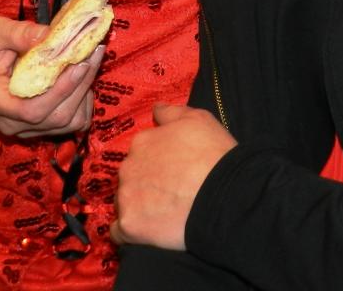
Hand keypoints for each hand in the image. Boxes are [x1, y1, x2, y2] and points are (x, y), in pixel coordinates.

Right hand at [0, 16, 101, 137]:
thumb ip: (19, 33)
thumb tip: (50, 36)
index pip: (32, 110)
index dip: (60, 90)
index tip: (79, 63)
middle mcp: (10, 123)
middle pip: (56, 117)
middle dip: (81, 84)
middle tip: (95, 51)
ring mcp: (25, 129)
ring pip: (68, 123)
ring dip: (85, 92)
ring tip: (90, 60)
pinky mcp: (40, 127)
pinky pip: (71, 122)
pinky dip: (83, 101)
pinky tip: (81, 77)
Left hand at [111, 104, 235, 249]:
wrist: (223, 195)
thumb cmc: (213, 154)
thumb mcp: (199, 119)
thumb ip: (172, 112)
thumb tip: (155, 109)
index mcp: (142, 141)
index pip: (140, 152)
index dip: (156, 162)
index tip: (172, 171)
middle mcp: (127, 167)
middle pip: (129, 177)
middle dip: (144, 184)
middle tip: (169, 193)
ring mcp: (126, 197)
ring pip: (123, 203)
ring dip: (137, 206)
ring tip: (161, 214)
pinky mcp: (130, 226)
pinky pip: (119, 232)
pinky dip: (130, 233)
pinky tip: (147, 232)